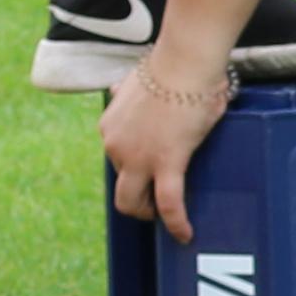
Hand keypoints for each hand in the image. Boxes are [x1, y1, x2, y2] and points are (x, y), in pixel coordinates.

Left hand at [100, 44, 233, 239]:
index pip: (117, 157)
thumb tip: (119, 87)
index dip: (134, 167)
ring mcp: (138, 158)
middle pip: (121, 187)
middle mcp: (116, 146)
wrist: (185, 61)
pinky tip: (184, 234)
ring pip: (134, 200)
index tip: (150, 170)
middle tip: (154, 204)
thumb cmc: (172, 66)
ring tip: (167, 217)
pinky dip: (175, 222)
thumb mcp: (138, 80)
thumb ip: (126, 91)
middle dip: (136, 201)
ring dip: (149, 212)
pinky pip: (169, 202)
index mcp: (110, 127)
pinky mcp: (166, 164)